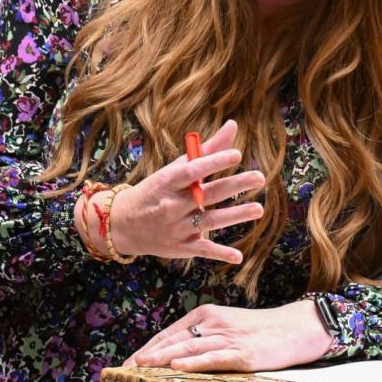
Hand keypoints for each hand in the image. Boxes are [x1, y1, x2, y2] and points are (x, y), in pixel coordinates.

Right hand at [76, 119, 265, 262]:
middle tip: (259, 177)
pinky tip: (238, 256)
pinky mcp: (180, 247)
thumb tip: (233, 125)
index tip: (236, 154)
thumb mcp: (174, 169)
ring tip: (259, 209)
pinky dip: (219, 253)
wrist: (122, 224)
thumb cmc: (156, 190)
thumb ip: (206, 150)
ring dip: (235, 215)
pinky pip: (202, 249)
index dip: (213, 162)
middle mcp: (172, 204)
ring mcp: (176, 227)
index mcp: (168, 181)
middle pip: (207, 194)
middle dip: (234, 186)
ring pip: (210, 221)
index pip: (192, 170)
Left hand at [123, 300, 333, 371]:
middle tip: (125, 369)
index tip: (128, 362)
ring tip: (141, 366)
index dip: (147, 347)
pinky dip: (194, 362)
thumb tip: (173, 355)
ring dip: (163, 358)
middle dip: (147, 355)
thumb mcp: (226, 327)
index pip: (170, 331)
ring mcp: (228, 337)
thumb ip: (202, 336)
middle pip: (174, 339)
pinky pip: (214, 357)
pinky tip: (178, 367)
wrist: (295, 328)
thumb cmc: (259, 331)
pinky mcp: (243, 353)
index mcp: (207, 314)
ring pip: (189, 347)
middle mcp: (214, 322)